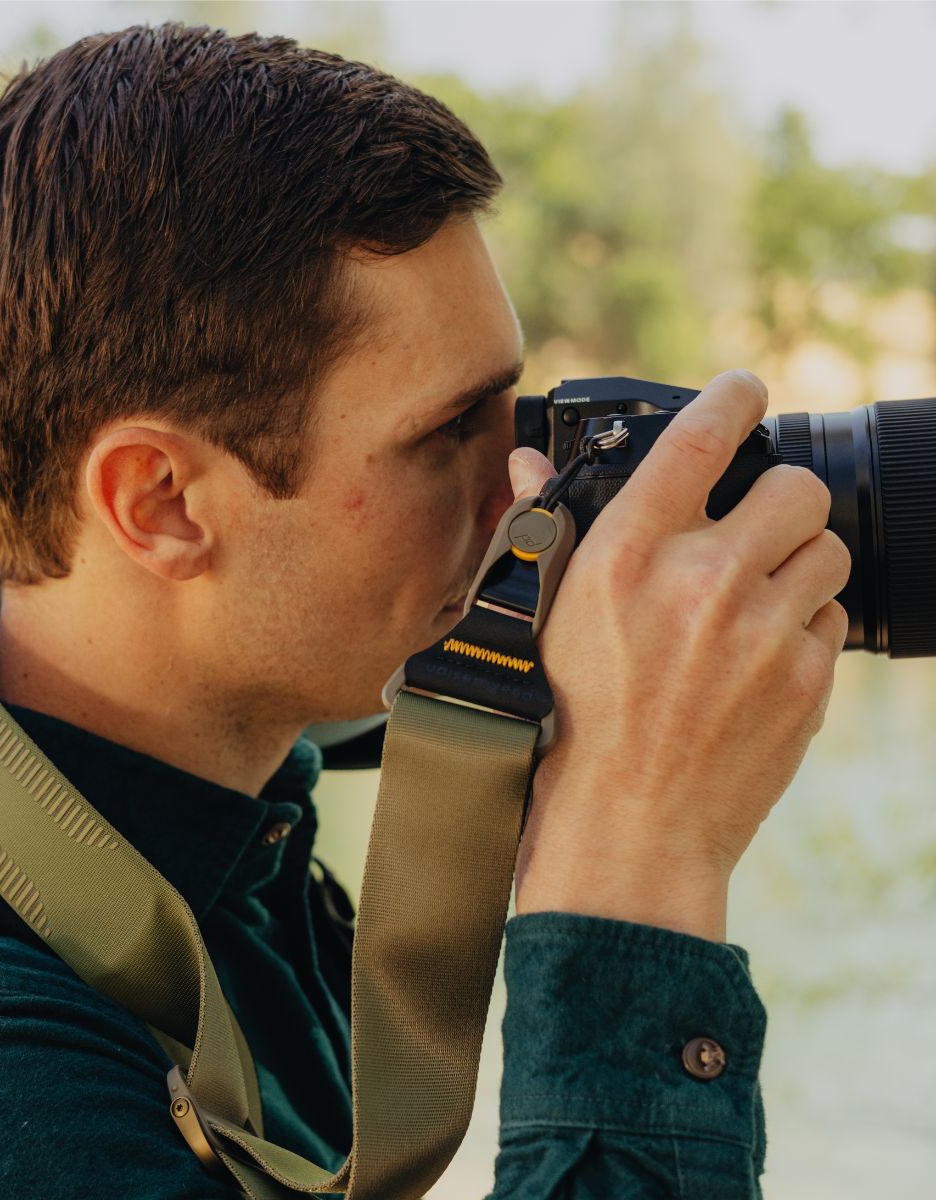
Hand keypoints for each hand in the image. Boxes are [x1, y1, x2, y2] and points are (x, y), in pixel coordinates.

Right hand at [509, 370, 850, 940]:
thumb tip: (526, 462)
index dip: (733, 397)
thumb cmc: (569, 721)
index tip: (745, 389)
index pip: (700, 438)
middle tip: (751, 526)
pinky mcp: (808, 679)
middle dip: (776, 499)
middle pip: (793, 487)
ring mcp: (763, 631)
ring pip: (826, 547)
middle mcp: (702, 580)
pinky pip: (834, 616)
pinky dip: (805, 625)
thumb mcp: (544, 617)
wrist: (627, 827)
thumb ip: (548, 527)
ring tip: (754, 598)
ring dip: (796, 561)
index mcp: (626, 555)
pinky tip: (758, 656)